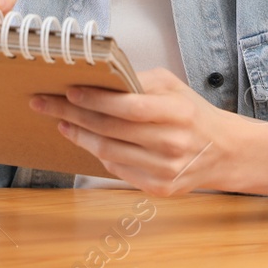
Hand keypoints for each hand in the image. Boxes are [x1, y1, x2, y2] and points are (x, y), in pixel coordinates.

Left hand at [29, 68, 235, 194]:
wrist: (223, 152)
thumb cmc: (192, 113)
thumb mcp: (173, 86)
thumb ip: (139, 81)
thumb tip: (98, 79)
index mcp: (178, 112)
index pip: (129, 107)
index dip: (95, 100)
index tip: (69, 91)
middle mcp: (172, 143)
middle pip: (111, 130)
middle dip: (72, 115)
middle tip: (45, 103)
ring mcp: (165, 170)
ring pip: (108, 152)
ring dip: (79, 136)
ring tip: (61, 122)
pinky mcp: (159, 188)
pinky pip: (117, 170)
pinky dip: (99, 154)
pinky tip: (87, 140)